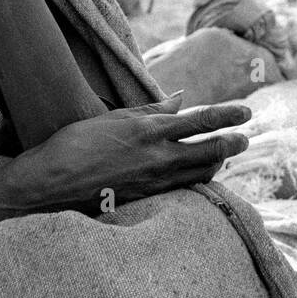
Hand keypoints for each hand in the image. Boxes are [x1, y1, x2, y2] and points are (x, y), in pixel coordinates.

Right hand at [0, 93, 251, 215]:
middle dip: (232, 143)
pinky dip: (197, 178)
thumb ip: (150, 109)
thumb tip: (181, 98)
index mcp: (148, 129)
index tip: (247, 111)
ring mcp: (153, 181)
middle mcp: (156, 156)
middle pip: (210, 151)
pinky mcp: (147, 199)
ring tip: (223, 155)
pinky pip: (184, 188)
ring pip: (201, 173)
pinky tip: (198, 175)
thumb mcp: (113, 118)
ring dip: (216, 162)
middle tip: (245, 138)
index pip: (201, 119)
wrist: (50, 185)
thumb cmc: (75, 144)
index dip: (228, 115)